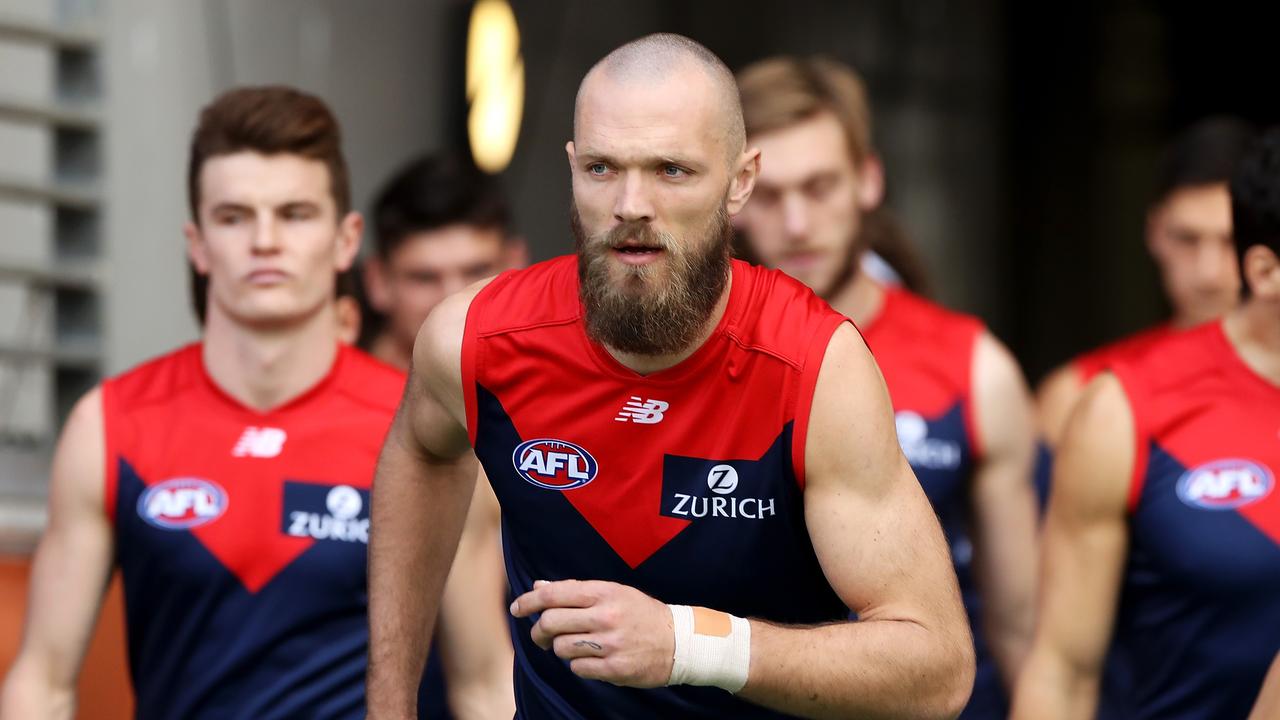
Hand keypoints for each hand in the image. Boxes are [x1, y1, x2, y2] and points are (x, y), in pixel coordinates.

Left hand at [510, 579, 673, 687]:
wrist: (679, 641)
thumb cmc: (642, 614)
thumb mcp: (613, 592)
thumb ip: (576, 590)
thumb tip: (539, 587)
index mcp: (604, 592)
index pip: (555, 594)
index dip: (529, 601)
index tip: (516, 608)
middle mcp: (606, 616)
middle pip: (550, 622)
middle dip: (538, 631)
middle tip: (540, 635)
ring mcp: (611, 643)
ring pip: (561, 647)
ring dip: (559, 648)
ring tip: (572, 646)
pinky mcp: (615, 668)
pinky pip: (577, 667)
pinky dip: (577, 664)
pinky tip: (589, 659)